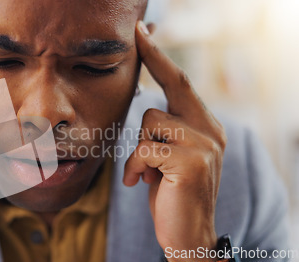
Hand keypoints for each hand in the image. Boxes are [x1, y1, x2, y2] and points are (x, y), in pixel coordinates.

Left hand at [123, 21, 226, 261]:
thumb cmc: (170, 194)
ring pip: (151, 121)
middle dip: (155, 57)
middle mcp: (211, 130)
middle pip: (174, 87)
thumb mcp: (167, 159)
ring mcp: (205, 145)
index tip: (145, 33)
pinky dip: (133, 167)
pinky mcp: (192, 163)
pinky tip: (140, 183)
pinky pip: (145, 149)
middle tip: (139, 31)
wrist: (188, 237)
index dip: (162, 57)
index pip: (182, 84)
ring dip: (138, 149)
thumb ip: (164, 134)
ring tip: (145, 172)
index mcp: (205, 127)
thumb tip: (147, 110)